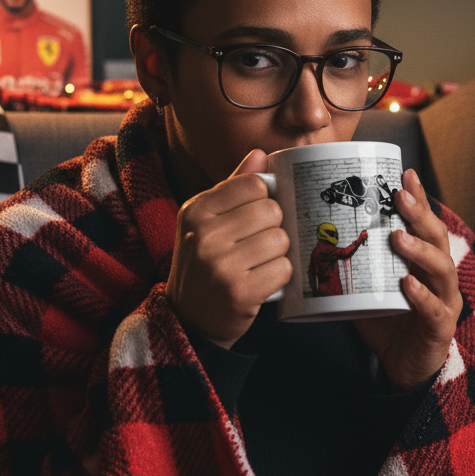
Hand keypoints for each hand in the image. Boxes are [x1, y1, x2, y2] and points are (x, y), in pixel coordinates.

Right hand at [166, 150, 291, 348]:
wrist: (190, 321)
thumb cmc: (205, 266)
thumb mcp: (207, 223)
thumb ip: (234, 188)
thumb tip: (261, 154)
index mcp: (196, 210)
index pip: (255, 184)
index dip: (266, 200)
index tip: (257, 218)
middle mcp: (204, 234)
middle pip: (272, 210)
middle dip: (274, 228)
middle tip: (258, 246)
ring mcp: (220, 264)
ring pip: (281, 240)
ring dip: (279, 254)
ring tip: (260, 264)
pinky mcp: (240, 292)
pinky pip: (284, 269)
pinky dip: (281, 277)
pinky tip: (264, 282)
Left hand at [356, 169, 460, 390]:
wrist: (404, 367)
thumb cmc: (387, 322)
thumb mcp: (367, 285)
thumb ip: (352, 263)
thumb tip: (313, 237)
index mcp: (425, 262)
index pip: (425, 224)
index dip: (419, 198)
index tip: (405, 173)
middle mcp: (440, 277)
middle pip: (438, 238)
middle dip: (420, 214)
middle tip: (399, 196)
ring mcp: (444, 302)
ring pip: (442, 269)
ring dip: (420, 250)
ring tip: (398, 237)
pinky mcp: (440, 329)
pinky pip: (434, 310)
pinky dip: (421, 296)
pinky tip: (407, 284)